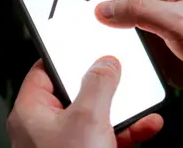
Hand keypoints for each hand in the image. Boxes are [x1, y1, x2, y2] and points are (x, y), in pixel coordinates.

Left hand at [7, 56, 162, 147]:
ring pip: (101, 114)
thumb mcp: (87, 118)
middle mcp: (51, 127)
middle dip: (108, 83)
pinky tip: (149, 124)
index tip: (88, 44)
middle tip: (124, 71)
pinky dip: (132, 129)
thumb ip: (99, 83)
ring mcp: (73, 143)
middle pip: (80, 91)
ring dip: (127, 107)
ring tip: (144, 99)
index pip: (45, 71)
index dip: (67, 55)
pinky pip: (113, 135)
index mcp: (34, 113)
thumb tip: (106, 62)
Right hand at [95, 0, 182, 98]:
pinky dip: (124, 60)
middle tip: (71, 21)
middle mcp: (160, 10)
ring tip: (86, 47)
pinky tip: (111, 67)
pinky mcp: (165, 58)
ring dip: (110, 40)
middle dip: (98, 12)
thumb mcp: (177, 19)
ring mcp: (161, 35)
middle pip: (120, 6)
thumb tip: (104, 8)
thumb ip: (138, 12)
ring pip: (125, 33)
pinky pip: (137, 57)